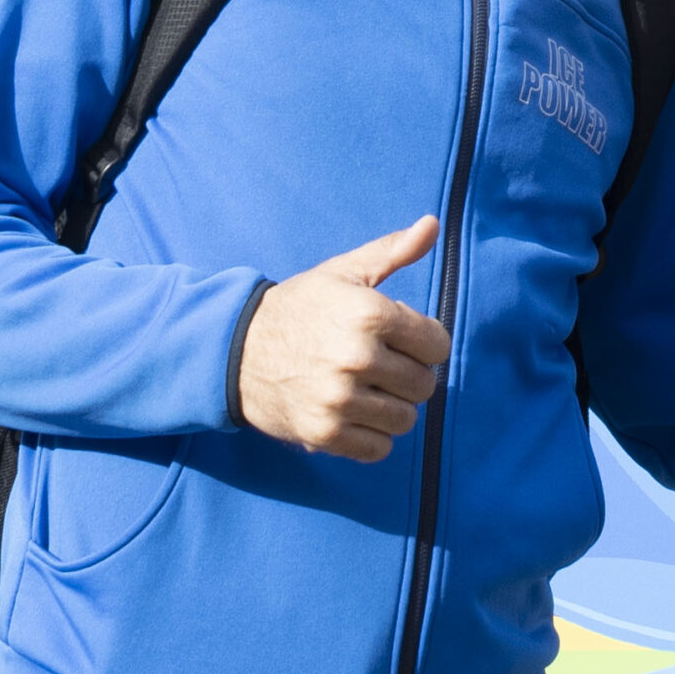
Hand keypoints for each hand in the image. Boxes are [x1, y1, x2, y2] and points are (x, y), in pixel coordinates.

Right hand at [235, 215, 450, 460]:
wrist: (236, 349)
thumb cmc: (300, 307)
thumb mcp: (344, 272)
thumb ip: (393, 251)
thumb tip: (432, 224)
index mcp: (370, 315)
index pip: (438, 345)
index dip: (423, 341)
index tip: (398, 338)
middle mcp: (358, 358)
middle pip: (424, 384)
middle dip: (408, 375)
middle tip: (379, 366)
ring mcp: (340, 400)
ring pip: (405, 419)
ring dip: (392, 408)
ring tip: (366, 390)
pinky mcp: (324, 434)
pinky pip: (379, 448)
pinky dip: (372, 436)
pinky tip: (353, 414)